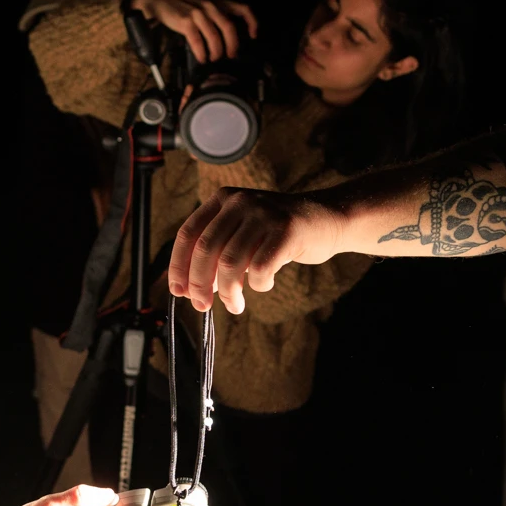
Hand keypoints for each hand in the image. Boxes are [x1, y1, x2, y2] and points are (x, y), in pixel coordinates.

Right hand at [128, 0, 258, 62]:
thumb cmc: (180, 3)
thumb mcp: (203, 3)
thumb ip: (215, 14)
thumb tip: (227, 35)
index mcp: (217, 2)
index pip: (242, 8)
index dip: (252, 23)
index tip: (253, 36)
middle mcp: (210, 6)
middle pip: (230, 28)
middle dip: (232, 45)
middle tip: (230, 55)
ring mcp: (198, 13)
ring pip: (215, 37)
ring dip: (216, 52)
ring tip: (213, 58)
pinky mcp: (185, 22)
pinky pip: (198, 41)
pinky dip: (202, 52)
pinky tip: (202, 57)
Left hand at [168, 186, 346, 313]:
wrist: (326, 219)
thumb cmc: (279, 234)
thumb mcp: (243, 233)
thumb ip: (218, 252)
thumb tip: (191, 287)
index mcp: (223, 200)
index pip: (188, 234)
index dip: (178, 266)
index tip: (179, 291)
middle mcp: (240, 202)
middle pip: (205, 249)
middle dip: (200, 284)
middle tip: (203, 306)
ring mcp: (263, 214)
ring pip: (230, 262)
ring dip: (229, 292)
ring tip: (235, 304)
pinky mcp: (286, 230)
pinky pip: (260, 268)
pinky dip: (258, 285)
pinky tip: (264, 284)